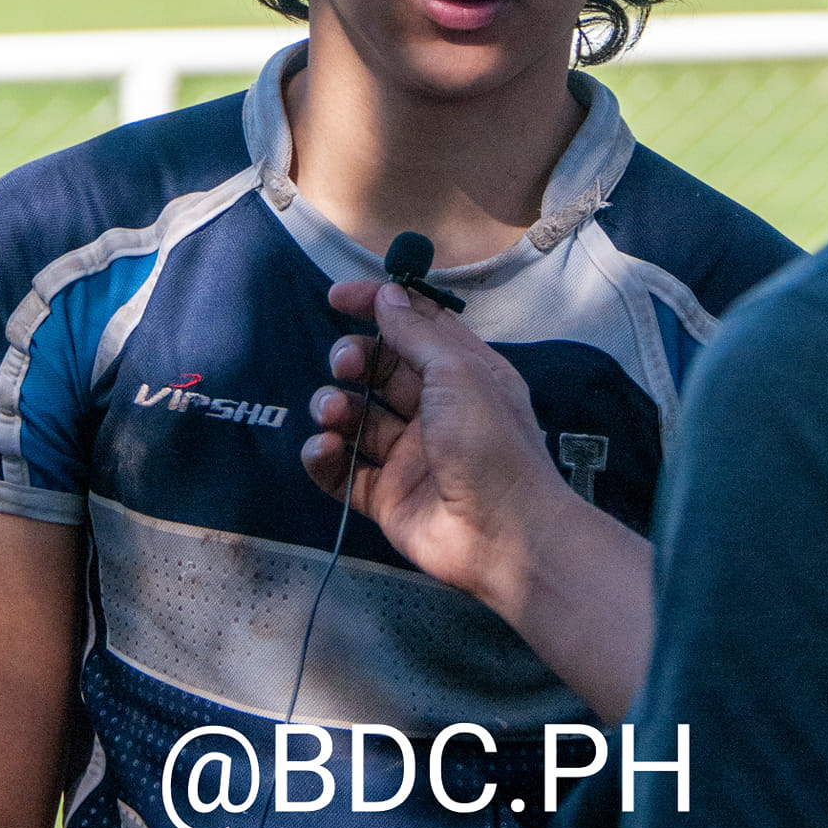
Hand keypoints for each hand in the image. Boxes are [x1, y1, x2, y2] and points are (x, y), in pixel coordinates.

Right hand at [304, 278, 656, 718]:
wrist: (504, 534)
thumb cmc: (487, 440)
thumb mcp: (457, 371)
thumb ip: (416, 332)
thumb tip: (388, 293)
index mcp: (461, 372)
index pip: (414, 326)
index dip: (377, 306)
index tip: (336, 297)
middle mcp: (434, 409)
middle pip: (380, 370)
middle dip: (355, 358)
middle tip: (345, 365)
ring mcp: (408, 455)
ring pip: (357, 418)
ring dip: (335, 406)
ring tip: (333, 413)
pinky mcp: (386, 497)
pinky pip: (343, 472)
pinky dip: (324, 457)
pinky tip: (323, 448)